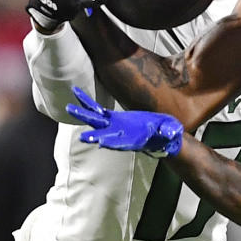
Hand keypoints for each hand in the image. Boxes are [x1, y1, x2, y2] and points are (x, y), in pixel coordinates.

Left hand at [66, 86, 183, 157]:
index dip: (112, 143)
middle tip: (82, 137)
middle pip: (104, 135)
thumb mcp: (171, 133)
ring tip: (70, 108)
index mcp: (134, 141)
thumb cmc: (168, 135)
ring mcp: (116, 127)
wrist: (162, 135)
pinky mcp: (115, 119)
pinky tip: (78, 96)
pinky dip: (89, 104)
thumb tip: (169, 132)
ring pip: (96, 121)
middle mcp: (120, 135)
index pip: (122, 143)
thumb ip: (168, 132)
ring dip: (83, 115)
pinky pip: (99, 111)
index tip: (100, 143)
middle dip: (93, 135)